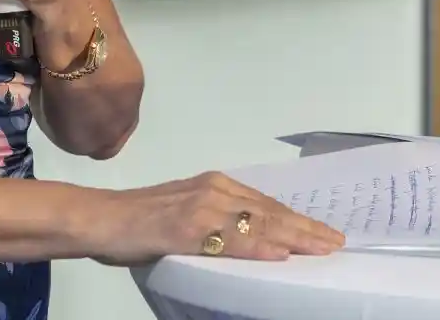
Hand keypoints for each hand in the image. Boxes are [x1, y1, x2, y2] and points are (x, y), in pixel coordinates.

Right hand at [93, 172, 345, 264]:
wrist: (101, 217)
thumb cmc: (138, 221)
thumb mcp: (184, 212)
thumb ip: (215, 221)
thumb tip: (251, 239)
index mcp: (213, 184)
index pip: (264, 203)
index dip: (296, 219)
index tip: (324, 232)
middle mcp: (213, 189)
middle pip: (269, 211)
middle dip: (305, 228)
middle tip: (337, 241)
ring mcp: (202, 207)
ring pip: (258, 224)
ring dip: (294, 237)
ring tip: (323, 248)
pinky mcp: (188, 228)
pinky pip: (231, 240)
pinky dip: (259, 247)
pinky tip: (280, 254)